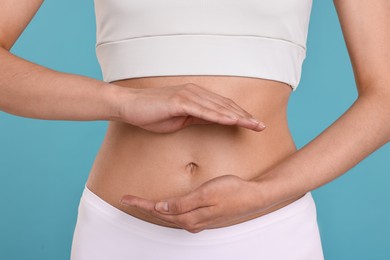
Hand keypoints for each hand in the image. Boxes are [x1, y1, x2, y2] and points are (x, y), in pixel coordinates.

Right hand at [115, 83, 265, 132]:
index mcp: (196, 97)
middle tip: (261, 126)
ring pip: (218, 107)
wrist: (130, 106)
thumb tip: (214, 121)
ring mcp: (188, 95)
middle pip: (226, 106)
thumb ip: (198, 118)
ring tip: (253, 124)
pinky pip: (203, 110)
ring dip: (237, 116)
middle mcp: (195, 92)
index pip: (223, 107)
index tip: (254, 124)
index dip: (240, 115)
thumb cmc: (153, 113)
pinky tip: (232, 121)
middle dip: (245, 116)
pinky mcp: (179, 101)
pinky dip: (219, 116)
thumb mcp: (180, 119)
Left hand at [120, 175, 267, 232]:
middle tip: (128, 199)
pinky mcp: (203, 217)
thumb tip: (161, 207)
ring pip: (169, 216)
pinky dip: (168, 211)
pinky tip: (166, 207)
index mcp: (189, 217)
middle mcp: (191, 222)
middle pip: (161, 215)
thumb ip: (182, 203)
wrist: (253, 197)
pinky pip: (179, 216)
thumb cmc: (232, 191)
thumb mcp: (206, 194)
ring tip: (142, 202)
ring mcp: (198, 221)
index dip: (141, 204)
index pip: (158, 210)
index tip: (125, 198)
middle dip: (143, 207)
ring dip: (154, 209)